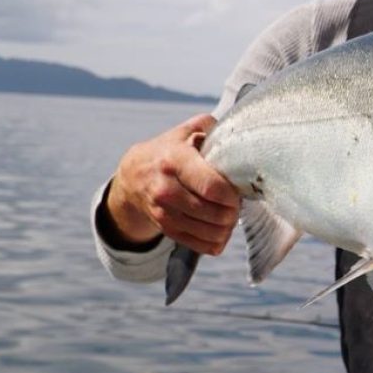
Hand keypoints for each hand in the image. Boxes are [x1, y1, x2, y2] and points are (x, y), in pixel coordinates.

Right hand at [104, 113, 240, 255]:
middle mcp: (166, 189)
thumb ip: (212, 127)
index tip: (238, 192)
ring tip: (230, 214)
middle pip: (213, 213)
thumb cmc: (170, 151)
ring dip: (227, 227)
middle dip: (233, 211)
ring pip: (208, 232)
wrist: (134, 175)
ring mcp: (164, 212)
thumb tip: (238, 132)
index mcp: (175, 160)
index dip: (232, 194)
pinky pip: (199, 244)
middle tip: (237, 203)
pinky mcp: (165, 229)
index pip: (211, 187)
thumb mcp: (186, 131)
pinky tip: (221, 230)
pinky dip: (216, 241)